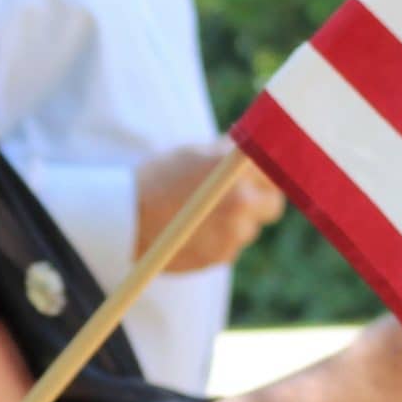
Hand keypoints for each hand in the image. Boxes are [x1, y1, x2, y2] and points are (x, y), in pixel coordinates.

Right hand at [134, 137, 285, 268]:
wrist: (124, 217)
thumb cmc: (159, 178)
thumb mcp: (196, 154)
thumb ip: (233, 152)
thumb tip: (264, 144)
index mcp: (238, 170)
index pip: (277, 172)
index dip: (268, 176)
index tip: (261, 177)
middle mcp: (242, 201)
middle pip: (273, 206)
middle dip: (259, 202)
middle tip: (237, 198)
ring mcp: (233, 233)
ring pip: (249, 229)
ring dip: (234, 223)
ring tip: (200, 216)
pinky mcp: (221, 257)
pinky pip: (230, 248)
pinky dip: (217, 241)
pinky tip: (191, 232)